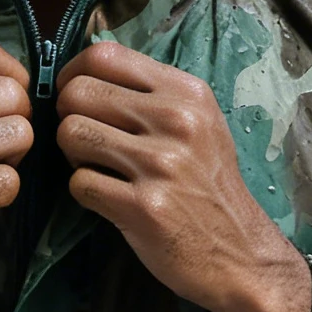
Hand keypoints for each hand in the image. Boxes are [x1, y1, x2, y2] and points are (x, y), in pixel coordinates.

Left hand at [57, 43, 311, 311]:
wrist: (242, 257)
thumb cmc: (208, 185)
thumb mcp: (198, 123)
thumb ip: (149, 93)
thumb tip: (82, 73)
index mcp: (187, 93)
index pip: (104, 54)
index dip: (73, 73)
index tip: (74, 96)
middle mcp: (177, 121)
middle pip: (77, 93)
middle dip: (68, 116)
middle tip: (85, 140)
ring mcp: (161, 165)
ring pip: (70, 133)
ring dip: (74, 155)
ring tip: (98, 168)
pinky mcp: (144, 207)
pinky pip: (79, 182)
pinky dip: (85, 192)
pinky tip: (110, 199)